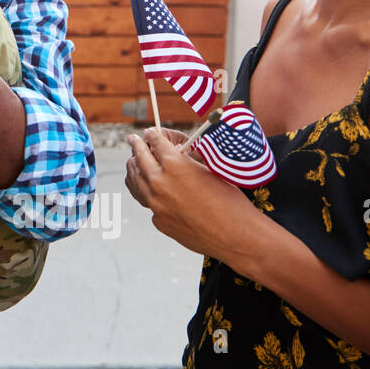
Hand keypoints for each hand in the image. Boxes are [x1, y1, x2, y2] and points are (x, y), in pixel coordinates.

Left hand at [124, 127, 260, 262]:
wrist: (236, 236)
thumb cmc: (230, 200)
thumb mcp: (209, 171)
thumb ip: (186, 162)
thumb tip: (175, 154)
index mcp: (174, 164)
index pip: (155, 143)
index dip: (152, 135)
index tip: (148, 132)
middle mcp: (159, 182)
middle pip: (140, 158)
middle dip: (136, 145)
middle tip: (133, 139)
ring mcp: (155, 203)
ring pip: (135, 181)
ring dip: (134, 169)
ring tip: (133, 162)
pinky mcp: (158, 220)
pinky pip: (148, 202)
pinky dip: (148, 193)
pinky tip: (148, 189)